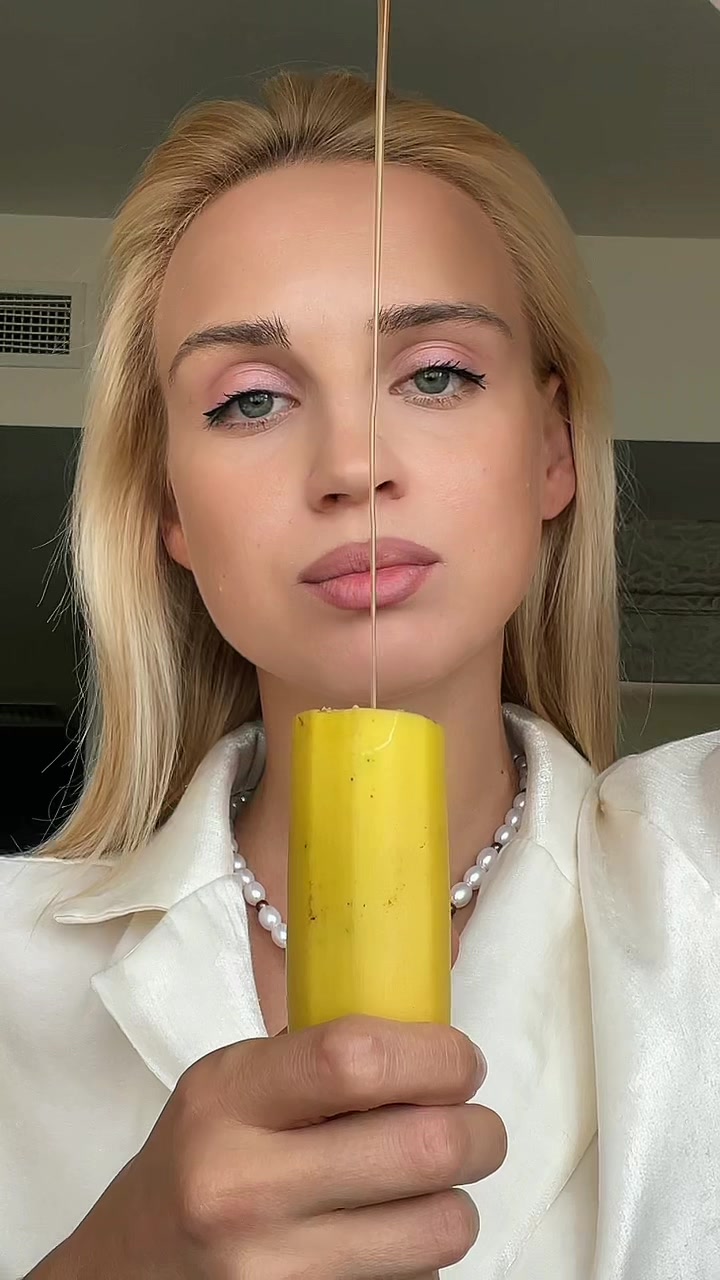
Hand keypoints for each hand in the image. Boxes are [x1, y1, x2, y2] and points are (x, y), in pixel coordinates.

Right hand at [31, 1016, 505, 1278]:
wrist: (129, 1267)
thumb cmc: (200, 1157)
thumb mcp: (233, 1084)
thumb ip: (320, 1057)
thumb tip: (436, 1038)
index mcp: (228, 1098)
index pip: (356, 1060)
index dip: (436, 1056)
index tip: (460, 1061)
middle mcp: (243, 1186)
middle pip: (423, 1148)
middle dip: (480, 1132)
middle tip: (476, 1126)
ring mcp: (273, 1269)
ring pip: (439, 1230)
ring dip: (457, 1203)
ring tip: (433, 1187)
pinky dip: (423, 1258)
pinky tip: (390, 1236)